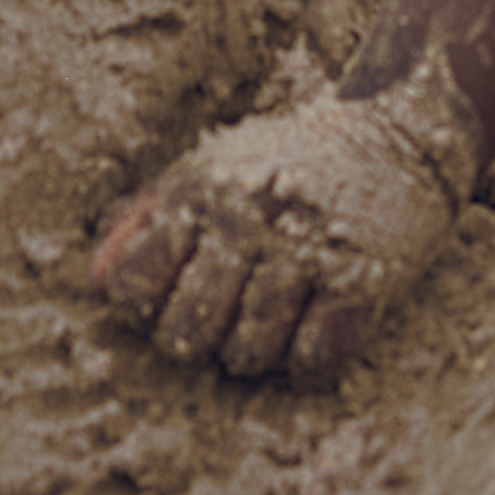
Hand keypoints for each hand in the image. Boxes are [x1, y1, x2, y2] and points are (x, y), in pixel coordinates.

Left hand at [83, 79, 471, 391]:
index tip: (175, 298)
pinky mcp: (360, 278)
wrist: (399, 131)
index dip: (148, 306)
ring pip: (247, 353)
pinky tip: (314, 337)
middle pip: (186, 333)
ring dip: (254, 354)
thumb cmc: (290, 160)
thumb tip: (94, 279)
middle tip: (226, 322)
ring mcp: (303, 251)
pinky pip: (315, 358)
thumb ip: (147, 217)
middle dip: (199, 341)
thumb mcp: (211, 167)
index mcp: (201, 192)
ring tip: (270, 329)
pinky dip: (309, 363)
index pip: (135, 285)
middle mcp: (246, 221)